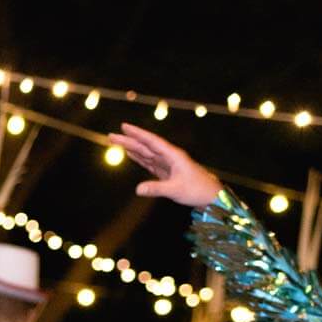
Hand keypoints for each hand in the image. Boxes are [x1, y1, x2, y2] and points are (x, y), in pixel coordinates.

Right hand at [108, 124, 222, 207]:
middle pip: (145, 146)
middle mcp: (169, 157)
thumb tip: (137, 189)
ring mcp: (167, 164)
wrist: (210, 195)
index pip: (152, 142)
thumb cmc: (197, 190)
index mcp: (173, 155)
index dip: (137, 134)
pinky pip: (150, 162)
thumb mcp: (175, 190)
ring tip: (117, 142)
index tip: (124, 126)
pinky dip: (139, 158)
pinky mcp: (166, 172)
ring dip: (132, 147)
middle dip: (129, 140)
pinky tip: (131, 154)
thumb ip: (156, 188)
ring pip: (146, 153)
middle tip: (111, 135)